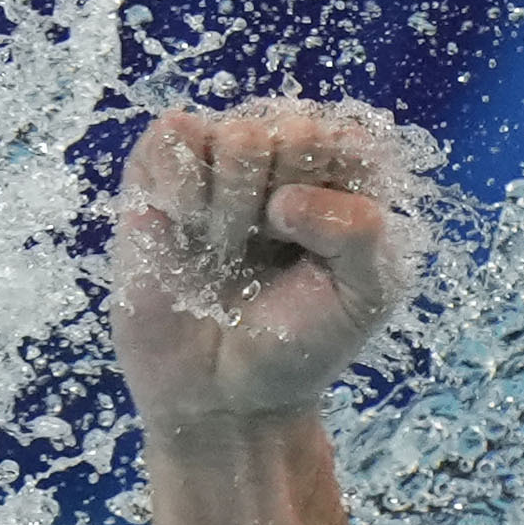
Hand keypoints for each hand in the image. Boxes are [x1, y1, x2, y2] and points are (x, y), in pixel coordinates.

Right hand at [109, 100, 419, 433]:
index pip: (356, 143)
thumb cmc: (299, 340)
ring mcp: (219, 159)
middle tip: (270, 253)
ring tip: (227, 251)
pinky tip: (186, 226)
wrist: (221, 390)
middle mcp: (284, 158)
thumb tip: (286, 199)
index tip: (323, 251)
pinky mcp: (159, 169)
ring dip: (234, 206)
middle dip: (287, 207)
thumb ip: (361, 232)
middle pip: (298, 134)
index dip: (338, 198)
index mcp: (345, 179)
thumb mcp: (365, 296)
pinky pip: (174, 134)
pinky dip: (183, 187)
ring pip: (238, 135)